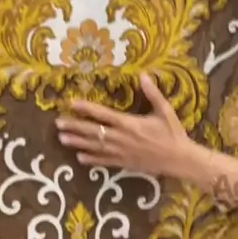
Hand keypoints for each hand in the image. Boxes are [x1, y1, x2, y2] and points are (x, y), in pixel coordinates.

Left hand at [56, 74, 192, 176]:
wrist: (179, 159)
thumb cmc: (172, 133)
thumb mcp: (165, 110)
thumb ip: (152, 93)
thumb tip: (143, 74)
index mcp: (130, 123)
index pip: (104, 114)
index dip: (87, 108)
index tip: (72, 103)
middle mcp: (121, 138)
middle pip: (94, 131)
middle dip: (75, 126)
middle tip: (58, 123)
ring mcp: (121, 153)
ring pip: (95, 147)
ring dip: (78, 142)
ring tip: (62, 139)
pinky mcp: (124, 164)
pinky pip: (104, 162)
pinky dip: (92, 160)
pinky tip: (80, 158)